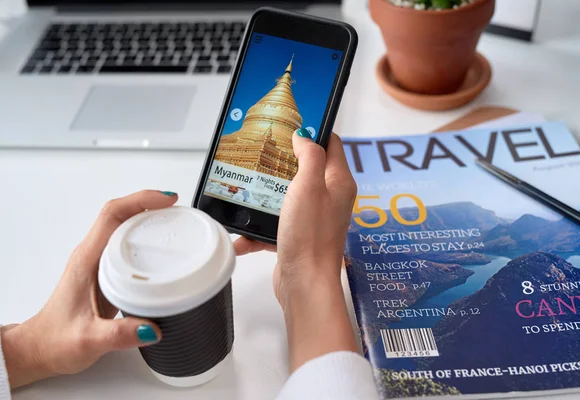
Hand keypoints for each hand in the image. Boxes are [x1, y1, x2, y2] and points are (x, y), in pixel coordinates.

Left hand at [1, 190, 178, 388]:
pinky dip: (146, 237)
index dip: (141, 201)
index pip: (112, 215)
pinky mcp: (104, 271)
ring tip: (175, 222)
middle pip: (121, 213)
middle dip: (150, 204)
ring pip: (123, 226)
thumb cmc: (56, 340)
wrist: (40, 349)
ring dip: (149, 218)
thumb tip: (153, 327)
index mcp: (86, 259)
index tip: (166, 201)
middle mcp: (91, 255)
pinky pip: (126, 243)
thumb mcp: (88, 340)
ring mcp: (97, 261)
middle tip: (178, 209)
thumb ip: (120, 334)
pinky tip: (162, 248)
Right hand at [234, 132, 358, 370]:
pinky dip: (259, 228)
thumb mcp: (310, 186)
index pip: (331, 144)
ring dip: (267, 194)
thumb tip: (304, 136)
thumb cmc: (310, 234)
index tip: (290, 122)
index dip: (314, 130)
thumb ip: (310, 156)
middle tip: (262, 149)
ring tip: (246, 185)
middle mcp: (330, 198)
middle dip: (284, 160)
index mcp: (338, 182)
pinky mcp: (298, 237)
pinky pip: (276, 224)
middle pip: (307, 168)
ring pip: (288, 195)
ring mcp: (314, 218)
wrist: (304, 284)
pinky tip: (241, 232)